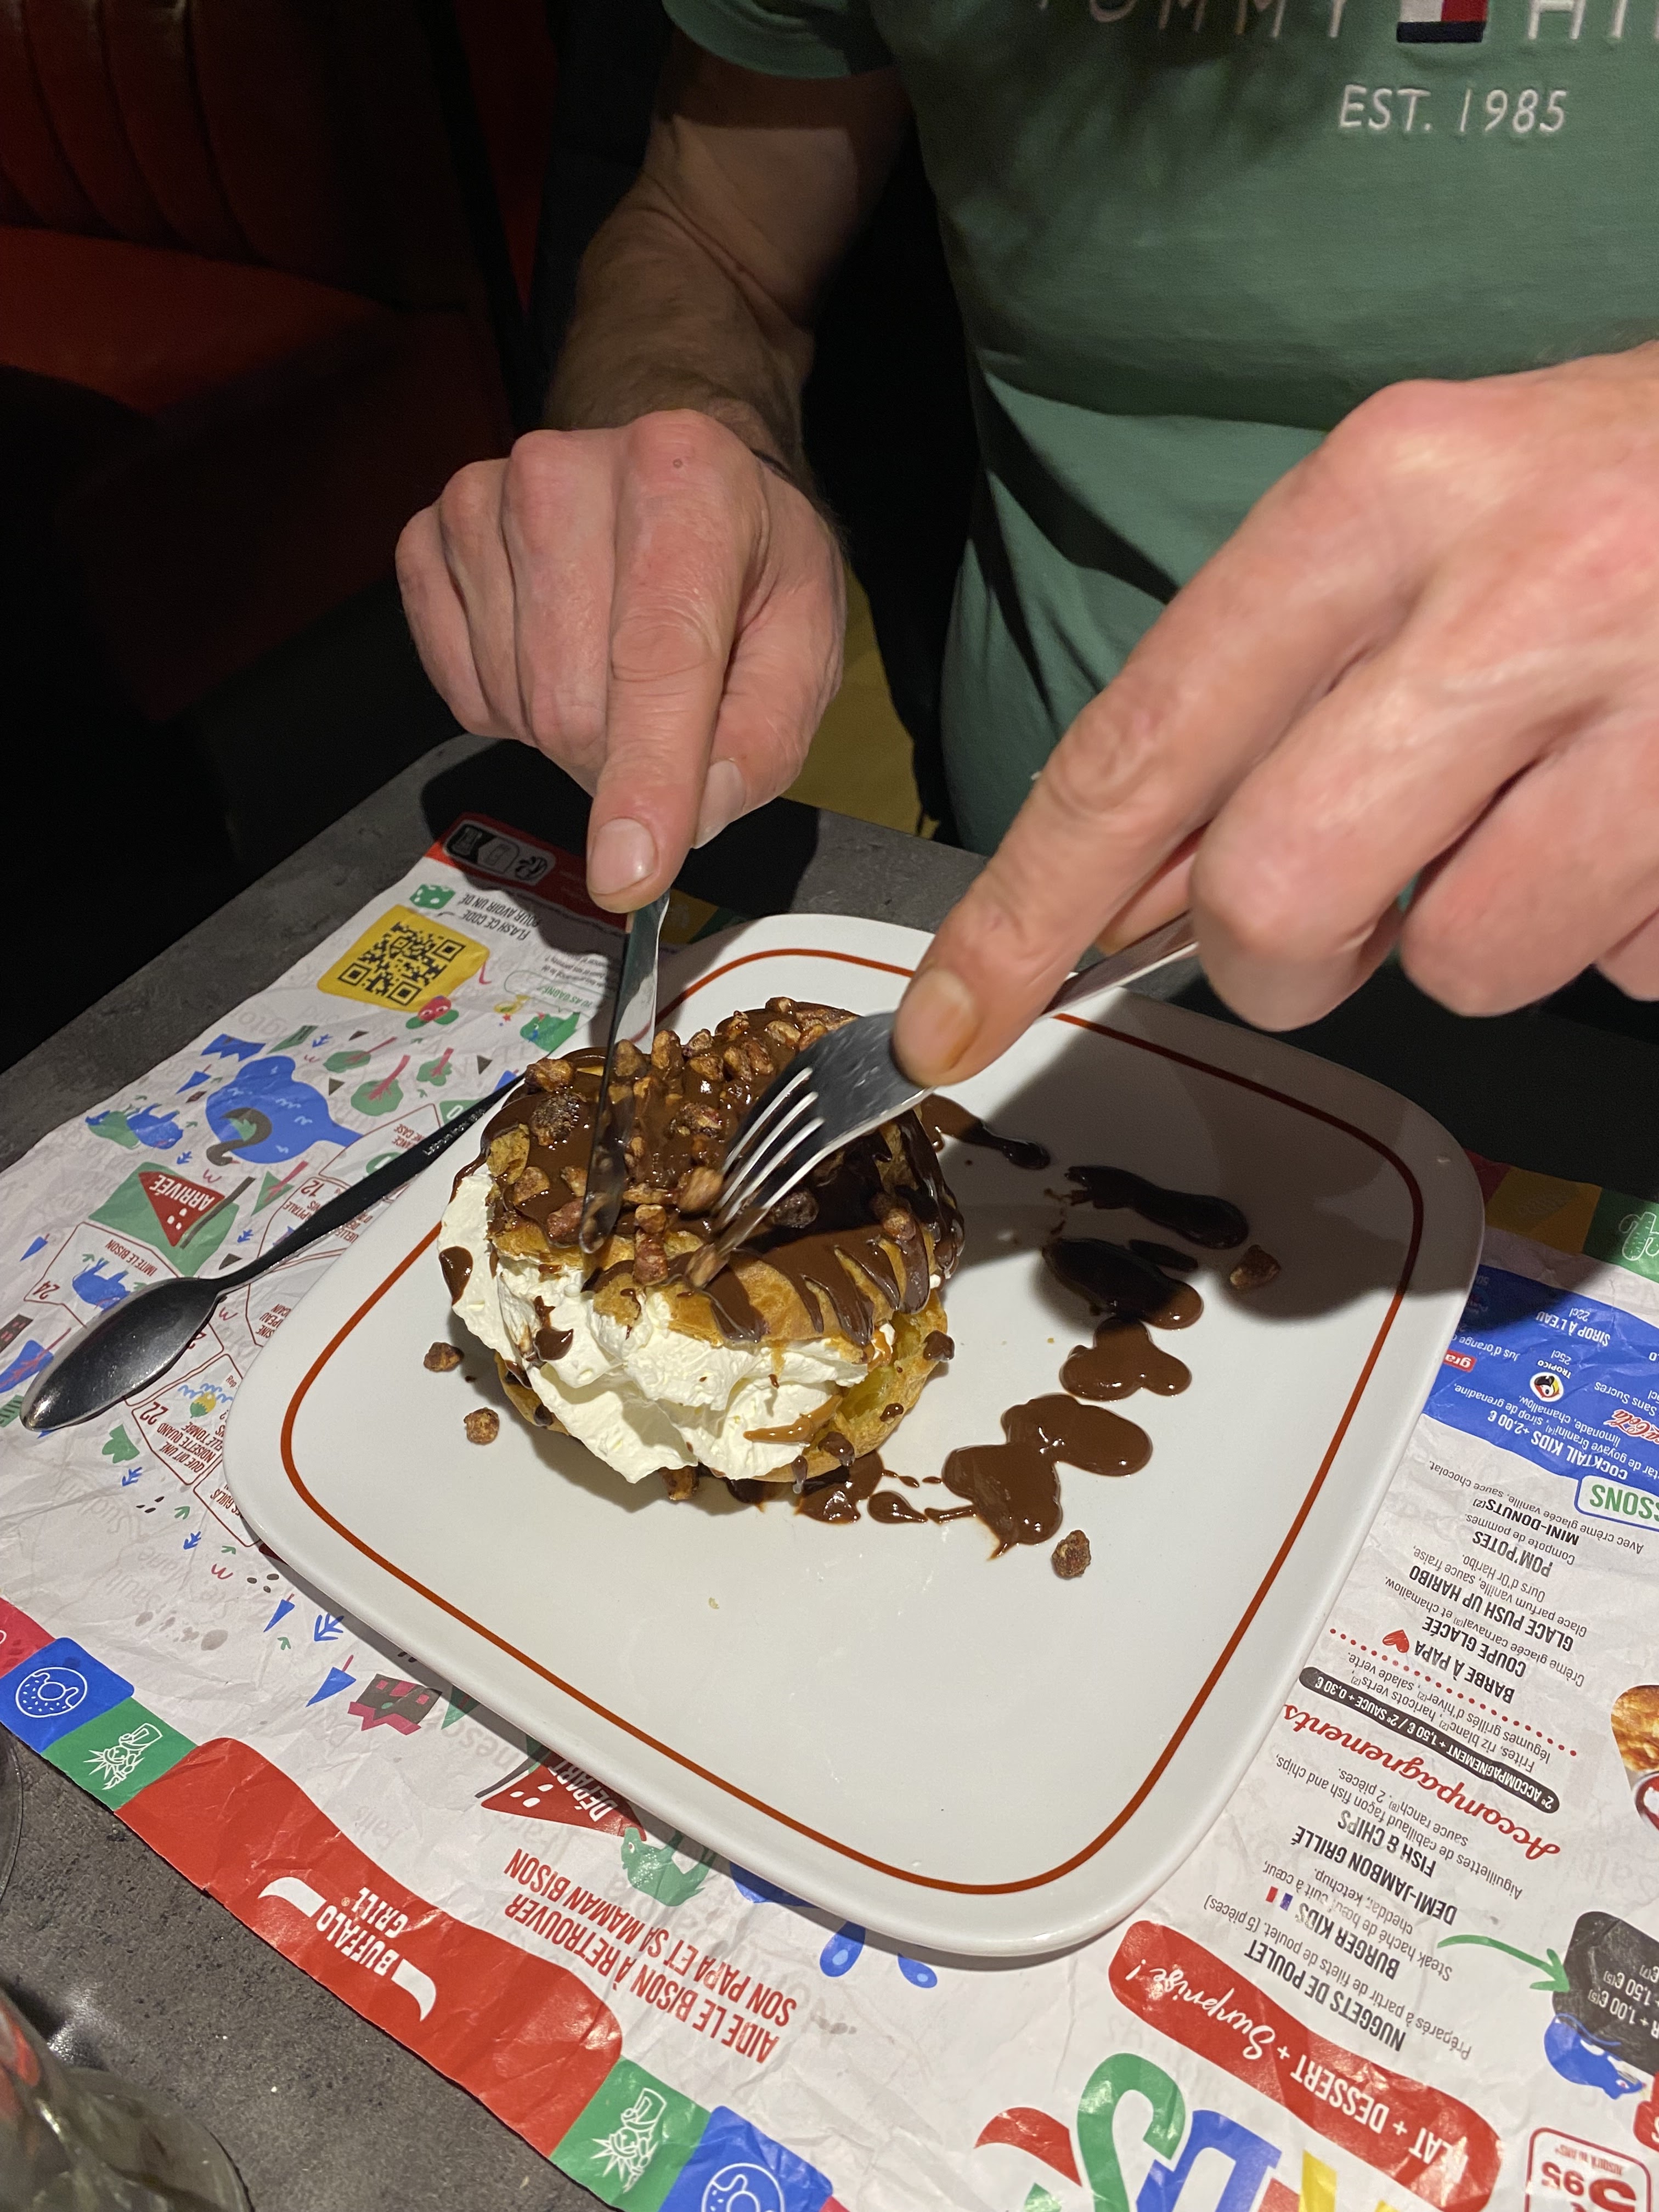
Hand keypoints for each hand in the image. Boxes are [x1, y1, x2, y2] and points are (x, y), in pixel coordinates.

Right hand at [396, 410, 843, 908]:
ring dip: (570, 727)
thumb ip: (763, 738)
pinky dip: (513, 705)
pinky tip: (556, 651)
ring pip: (518, 707)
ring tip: (614, 664)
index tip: (630, 871)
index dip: (645, 781)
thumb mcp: (804, 642)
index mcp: (686, 480)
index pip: (657, 660)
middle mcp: (568, 474)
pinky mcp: (427, 540)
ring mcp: (482, 503)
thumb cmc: (744, 560)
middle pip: (575, 705)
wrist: (675, 479)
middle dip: (622, 756)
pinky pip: (462, 692)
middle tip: (665, 714)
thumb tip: (693, 818)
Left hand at [895, 343, 1658, 1082]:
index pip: (1143, 744)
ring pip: (1462, 966)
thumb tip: (1129, 893)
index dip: (1024, 912)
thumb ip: (1266, 700)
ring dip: (1477, 932)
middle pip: (1279, 898)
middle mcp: (1510, 591)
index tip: (947, 1024)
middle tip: (1352, 897)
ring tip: (1550, 812)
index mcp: (1386, 496)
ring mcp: (1651, 708)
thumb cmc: (1611, 493)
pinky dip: (1617, 924)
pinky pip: (1620, 967)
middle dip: (1285, 953)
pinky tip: (1652, 812)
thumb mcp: (1419, 527)